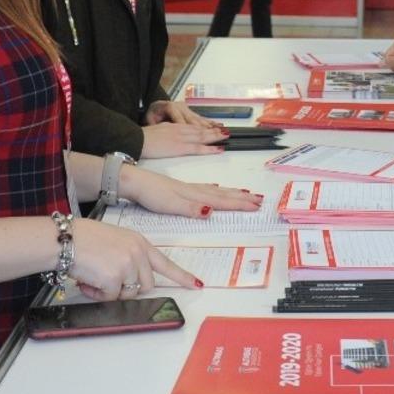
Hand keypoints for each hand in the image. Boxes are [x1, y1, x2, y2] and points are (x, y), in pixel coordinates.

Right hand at [69, 218, 200, 299]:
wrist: (65, 239)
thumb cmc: (83, 239)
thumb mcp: (115, 241)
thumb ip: (129, 257)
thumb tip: (130, 281)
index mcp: (139, 243)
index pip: (165, 263)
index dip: (182, 276)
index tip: (196, 284)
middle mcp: (138, 253)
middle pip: (146, 285)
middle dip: (129, 289)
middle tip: (108, 282)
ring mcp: (128, 265)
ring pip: (128, 293)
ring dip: (112, 292)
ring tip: (95, 278)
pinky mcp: (115, 278)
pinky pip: (111, 298)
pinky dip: (98, 295)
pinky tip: (88, 281)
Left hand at [120, 165, 263, 218]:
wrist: (135, 182)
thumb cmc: (151, 195)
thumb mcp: (170, 204)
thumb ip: (191, 208)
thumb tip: (212, 211)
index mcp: (194, 195)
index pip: (221, 200)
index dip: (239, 204)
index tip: (256, 205)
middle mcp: (194, 191)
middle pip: (223, 194)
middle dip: (241, 198)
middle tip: (259, 200)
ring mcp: (188, 188)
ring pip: (215, 190)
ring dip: (231, 193)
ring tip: (245, 193)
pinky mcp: (180, 188)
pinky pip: (204, 189)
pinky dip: (214, 190)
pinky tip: (215, 188)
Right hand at [141, 121, 228, 158]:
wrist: (137, 140)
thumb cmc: (143, 137)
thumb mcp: (158, 130)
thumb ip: (167, 131)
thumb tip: (172, 135)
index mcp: (174, 126)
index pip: (193, 126)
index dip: (204, 127)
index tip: (213, 127)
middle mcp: (180, 129)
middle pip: (201, 129)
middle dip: (214, 130)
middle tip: (225, 131)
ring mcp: (181, 138)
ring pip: (203, 136)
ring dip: (215, 136)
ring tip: (226, 136)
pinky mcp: (180, 147)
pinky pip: (198, 148)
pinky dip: (210, 148)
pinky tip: (218, 148)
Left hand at [144, 99, 219, 127]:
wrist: (153, 108)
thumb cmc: (152, 114)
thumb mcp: (150, 120)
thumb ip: (157, 126)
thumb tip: (163, 132)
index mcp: (170, 107)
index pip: (181, 121)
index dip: (190, 129)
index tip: (197, 137)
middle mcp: (180, 107)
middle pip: (194, 121)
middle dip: (207, 130)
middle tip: (219, 134)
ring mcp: (186, 109)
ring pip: (199, 121)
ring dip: (211, 127)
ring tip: (222, 131)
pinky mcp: (189, 112)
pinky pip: (200, 118)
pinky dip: (209, 123)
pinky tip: (217, 125)